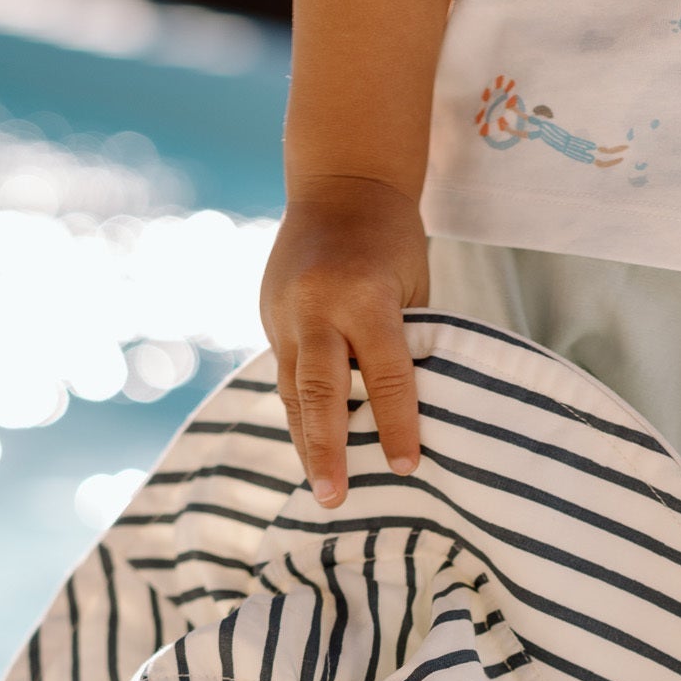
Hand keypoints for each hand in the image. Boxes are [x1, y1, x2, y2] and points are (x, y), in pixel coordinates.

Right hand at [259, 175, 430, 503]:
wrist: (337, 183)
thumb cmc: (392, 239)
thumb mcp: (412, 284)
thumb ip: (404, 341)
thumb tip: (408, 410)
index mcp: (363, 295)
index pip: (384, 373)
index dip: (396, 424)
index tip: (406, 467)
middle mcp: (316, 306)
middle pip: (319, 390)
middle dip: (327, 448)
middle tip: (334, 497)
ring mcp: (284, 312)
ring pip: (291, 392)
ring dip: (306, 443)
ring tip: (322, 489)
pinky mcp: (268, 317)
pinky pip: (284, 377)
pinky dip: (298, 415)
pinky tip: (311, 451)